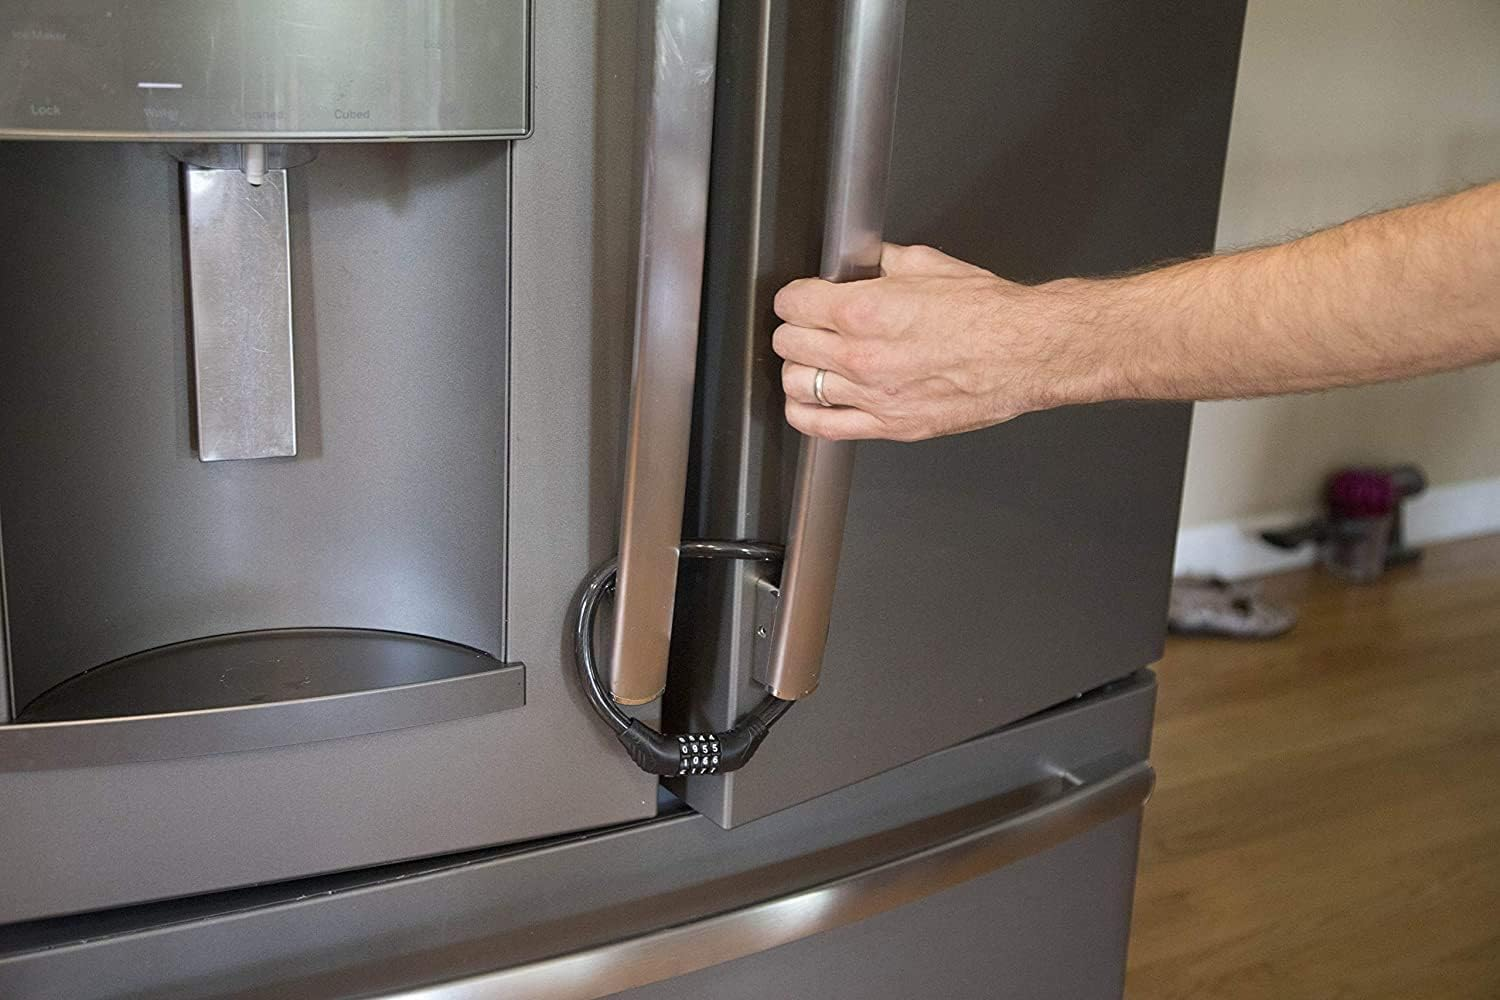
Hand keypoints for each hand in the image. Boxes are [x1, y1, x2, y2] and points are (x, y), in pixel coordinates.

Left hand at [772, 243, 1096, 440]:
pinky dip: (806, 413)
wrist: (1028, 352)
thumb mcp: (928, 265)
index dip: (795, 297)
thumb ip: (883, 264)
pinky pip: (822, 427)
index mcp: (866, 310)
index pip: (792, 304)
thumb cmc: (989, 312)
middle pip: (788, 344)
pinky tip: (811, 400)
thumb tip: (863, 263)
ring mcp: (873, 396)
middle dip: (796, 329)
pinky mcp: (889, 426)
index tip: (803, 298)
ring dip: (799, 370)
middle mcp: (862, 356)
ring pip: (797, 385)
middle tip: (810, 325)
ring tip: (813, 361)